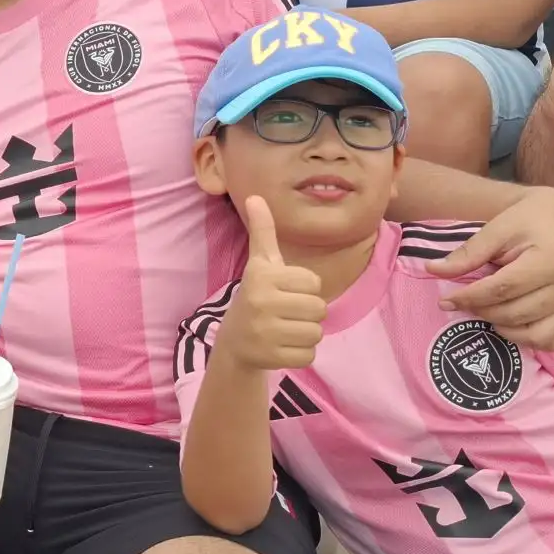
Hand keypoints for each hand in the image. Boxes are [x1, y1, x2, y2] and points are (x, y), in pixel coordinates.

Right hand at [219, 196, 326, 372]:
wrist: (235, 341)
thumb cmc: (258, 295)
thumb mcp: (260, 264)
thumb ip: (262, 231)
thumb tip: (255, 197)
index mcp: (263, 275)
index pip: (314, 284)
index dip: (305, 290)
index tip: (284, 292)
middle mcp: (261, 301)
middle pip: (318, 309)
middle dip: (308, 314)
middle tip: (285, 314)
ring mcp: (264, 331)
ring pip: (316, 333)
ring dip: (305, 335)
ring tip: (284, 330)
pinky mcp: (270, 357)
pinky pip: (308, 356)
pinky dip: (300, 354)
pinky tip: (282, 347)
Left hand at [427, 187, 553, 350]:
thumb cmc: (530, 219)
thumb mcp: (498, 228)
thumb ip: (468, 253)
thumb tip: (432, 270)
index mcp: (550, 261)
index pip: (501, 290)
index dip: (469, 297)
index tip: (445, 300)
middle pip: (514, 313)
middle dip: (481, 310)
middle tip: (464, 302)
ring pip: (532, 335)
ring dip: (502, 327)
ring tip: (488, 310)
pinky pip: (552, 342)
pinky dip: (529, 339)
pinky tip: (512, 322)